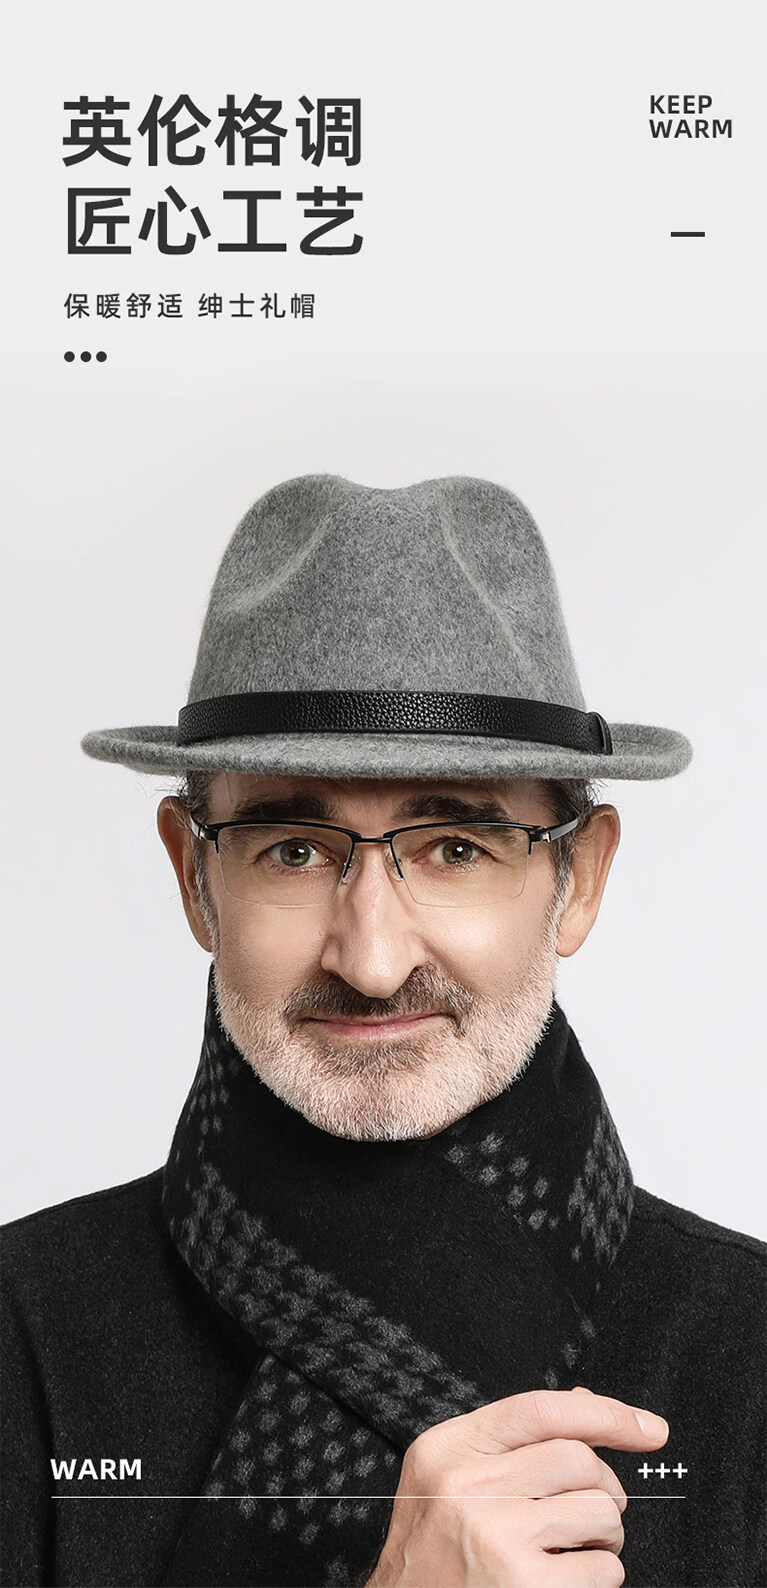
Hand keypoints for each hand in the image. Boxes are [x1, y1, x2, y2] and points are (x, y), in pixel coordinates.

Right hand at [364, 1385, 668, 1586]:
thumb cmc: (432, 1557)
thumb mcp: (449, 1482)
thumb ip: (511, 1442)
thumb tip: (586, 1402)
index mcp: (447, 1450)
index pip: (540, 1410)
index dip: (605, 1413)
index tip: (649, 1429)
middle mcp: (465, 1486)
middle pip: (580, 1459)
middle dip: (604, 1489)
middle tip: (590, 1516)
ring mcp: (494, 1537)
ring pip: (600, 1512)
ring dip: (605, 1538)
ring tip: (574, 1551)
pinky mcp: (523, 1586)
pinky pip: (603, 1570)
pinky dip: (599, 1577)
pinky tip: (564, 1582)